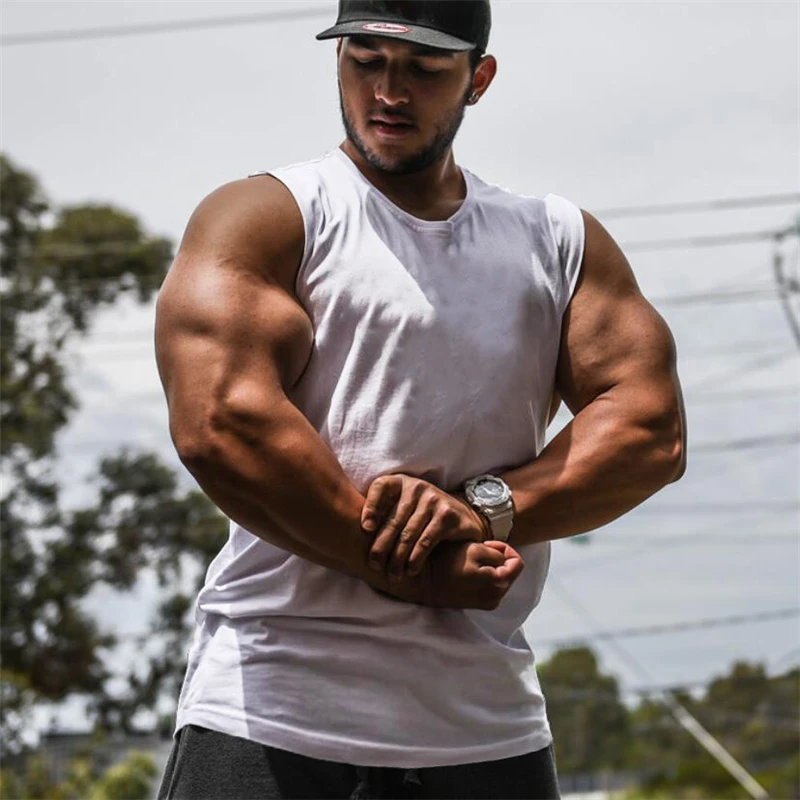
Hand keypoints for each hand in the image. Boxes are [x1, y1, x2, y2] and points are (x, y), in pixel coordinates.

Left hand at [361, 473, 490, 579]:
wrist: (461, 515)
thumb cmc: (420, 514)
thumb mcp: (401, 506)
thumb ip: (382, 512)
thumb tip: (349, 531)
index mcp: (400, 482)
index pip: (380, 487)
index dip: (370, 507)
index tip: (365, 529)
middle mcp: (416, 487)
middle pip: (393, 519)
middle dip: (381, 546)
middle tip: (374, 566)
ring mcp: (433, 499)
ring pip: (408, 534)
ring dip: (398, 558)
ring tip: (392, 574)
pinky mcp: (447, 515)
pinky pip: (427, 540)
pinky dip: (416, 558)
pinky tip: (411, 570)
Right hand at [426, 540, 524, 609]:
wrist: (423, 582)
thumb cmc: (446, 562)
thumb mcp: (474, 549)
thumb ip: (497, 553)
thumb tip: (506, 559)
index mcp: (498, 583)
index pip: (518, 562)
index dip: (504, 548)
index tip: (486, 545)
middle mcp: (496, 598)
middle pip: (510, 572)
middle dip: (497, 558)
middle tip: (476, 552)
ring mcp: (487, 604)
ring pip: (500, 579)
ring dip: (490, 567)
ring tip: (470, 561)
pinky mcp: (478, 605)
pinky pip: (490, 587)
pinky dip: (484, 577)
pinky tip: (468, 571)